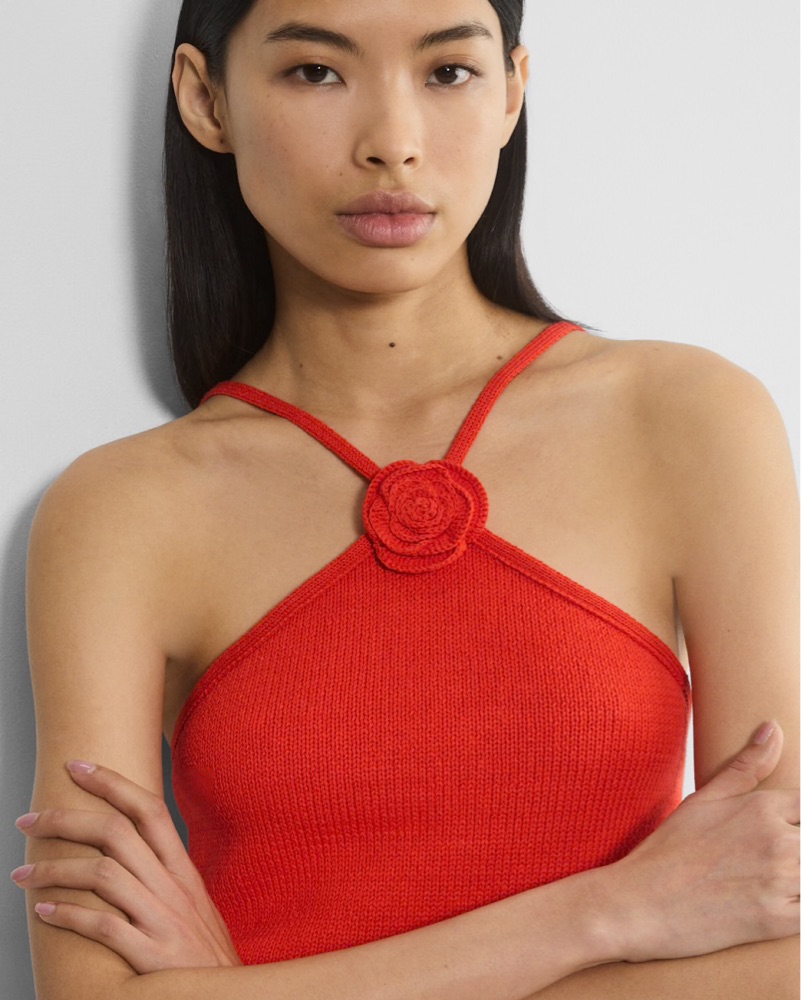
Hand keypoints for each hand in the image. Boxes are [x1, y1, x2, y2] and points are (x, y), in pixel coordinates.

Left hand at [12, 762, 241, 972]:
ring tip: (22, 873)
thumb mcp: (194, 906)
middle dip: (66, 819)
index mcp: (184, 871)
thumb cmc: (205, 956)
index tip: (77, 766)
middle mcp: (174, 887)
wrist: (234, 998)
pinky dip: (68, 915)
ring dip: (55, 869)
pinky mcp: (152, 956)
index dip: (112, 783)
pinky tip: (43, 911)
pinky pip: (103, 927)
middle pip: (117, 833)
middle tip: (28, 820)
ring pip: (103, 875)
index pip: (149, 810)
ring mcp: (164, 920)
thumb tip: (124, 855)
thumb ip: (165, 879)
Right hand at [606, 721, 798, 962]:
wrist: (640, 903)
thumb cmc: (669, 849)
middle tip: (772, 855)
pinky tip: (781, 903)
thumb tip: (774, 728)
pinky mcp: (778, 921)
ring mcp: (780, 882)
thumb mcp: (705, 799)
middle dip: (798, 847)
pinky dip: (800, 907)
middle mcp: (777, 841)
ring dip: (800, 878)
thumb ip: (747, 765)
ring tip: (773, 877)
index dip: (800, 817)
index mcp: (762, 808)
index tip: (787, 829)